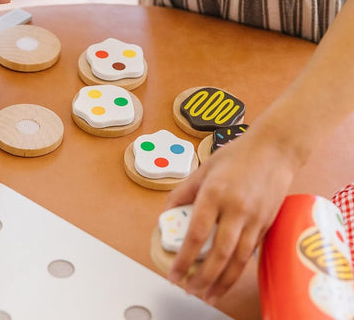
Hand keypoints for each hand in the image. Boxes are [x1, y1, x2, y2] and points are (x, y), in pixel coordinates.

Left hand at [166, 130, 297, 302]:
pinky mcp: (266, 224)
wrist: (274, 150)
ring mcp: (254, 218)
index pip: (196, 233)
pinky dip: (238, 270)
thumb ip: (185, 191)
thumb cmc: (238, 155)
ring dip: (222, 282)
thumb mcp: (204, 168)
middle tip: (189, 289)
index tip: (174, 273)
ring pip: (238, 259)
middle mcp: (235, 208)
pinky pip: (251, 253)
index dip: (184, 258)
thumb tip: (169, 212)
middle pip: (219, 253)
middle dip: (203, 278)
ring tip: (208, 294)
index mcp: (215, 193)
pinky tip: (228, 278)